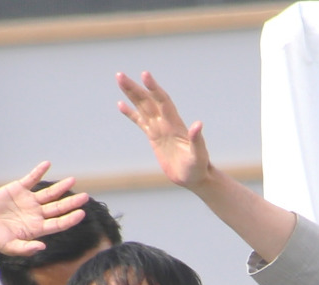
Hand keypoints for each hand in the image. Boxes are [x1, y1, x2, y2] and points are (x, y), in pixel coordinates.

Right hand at [0, 162, 88, 255]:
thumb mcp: (9, 246)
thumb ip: (25, 248)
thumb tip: (42, 247)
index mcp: (37, 228)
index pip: (58, 223)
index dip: (70, 219)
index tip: (81, 213)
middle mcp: (36, 214)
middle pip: (58, 207)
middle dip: (71, 202)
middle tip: (85, 197)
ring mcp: (28, 201)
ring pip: (48, 193)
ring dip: (60, 187)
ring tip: (73, 181)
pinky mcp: (18, 190)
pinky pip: (31, 179)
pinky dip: (39, 172)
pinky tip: (47, 164)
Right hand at [116, 71, 211, 190]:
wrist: (194, 177)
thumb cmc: (198, 167)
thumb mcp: (198, 155)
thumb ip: (197, 140)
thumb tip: (198, 124)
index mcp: (175, 124)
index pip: (162, 101)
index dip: (154, 88)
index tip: (144, 74)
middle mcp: (166, 122)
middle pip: (148, 100)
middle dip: (135, 88)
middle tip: (120, 75)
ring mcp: (159, 128)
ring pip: (142, 107)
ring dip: (131, 93)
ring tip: (120, 79)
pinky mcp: (154, 137)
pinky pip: (140, 122)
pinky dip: (130, 113)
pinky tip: (120, 104)